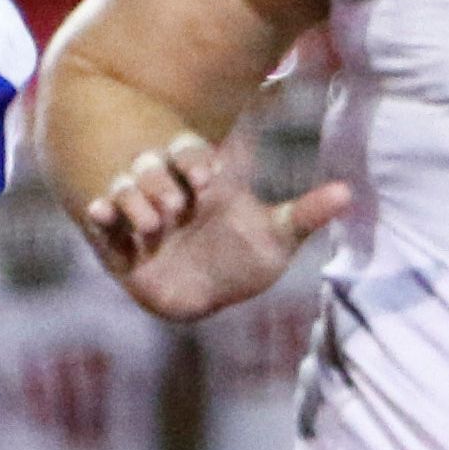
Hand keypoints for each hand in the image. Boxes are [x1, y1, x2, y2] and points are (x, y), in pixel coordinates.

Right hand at [75, 129, 350, 321]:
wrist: (205, 297)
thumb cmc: (244, 260)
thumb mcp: (277, 237)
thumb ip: (306, 213)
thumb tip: (348, 192)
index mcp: (203, 180)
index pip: (192, 153)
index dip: (196, 160)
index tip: (211, 180)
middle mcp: (168, 191)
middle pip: (153, 164)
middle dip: (161, 179)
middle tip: (179, 208)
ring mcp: (141, 215)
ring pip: (126, 187)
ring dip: (134, 198)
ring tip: (152, 224)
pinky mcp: (119, 243)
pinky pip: (102, 220)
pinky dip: (100, 212)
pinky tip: (102, 214)